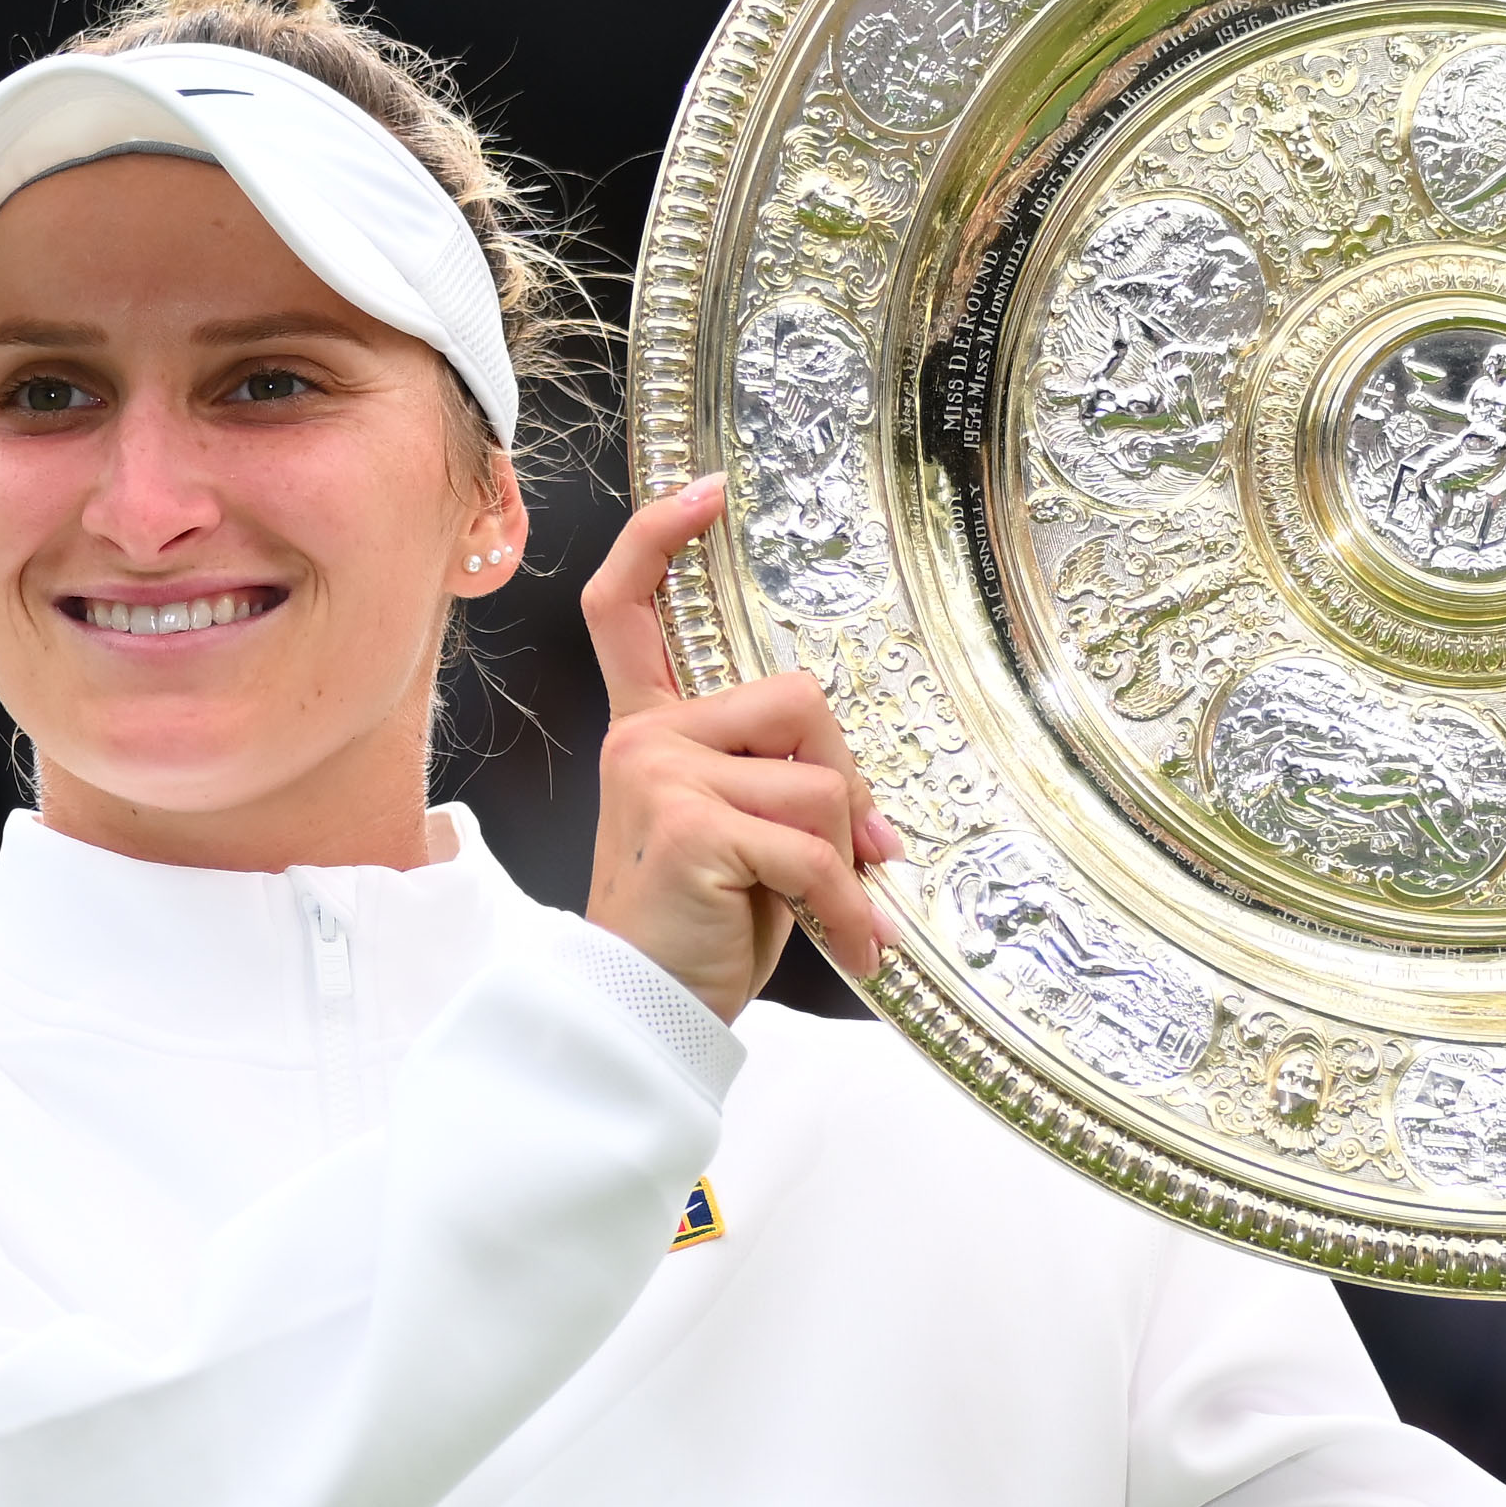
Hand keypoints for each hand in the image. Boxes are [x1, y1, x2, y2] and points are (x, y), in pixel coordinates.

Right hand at [581, 478, 898, 1023]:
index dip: (662, 539)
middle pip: (798, 699)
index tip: (710, 492)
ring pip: (818, 781)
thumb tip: (875, 816)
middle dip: (846, 781)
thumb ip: (784, 791)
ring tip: (833, 914)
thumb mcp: (742, 843)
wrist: (641, 1014)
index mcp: (649, 731)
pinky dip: (846, 907)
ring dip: (846, 857)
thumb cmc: (695, 934)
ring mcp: (660, 774)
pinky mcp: (687, 825)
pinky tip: (851, 947)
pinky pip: (812, 845)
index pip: (629, 610)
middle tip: (854, 857)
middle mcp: (645, 738)